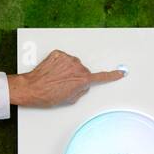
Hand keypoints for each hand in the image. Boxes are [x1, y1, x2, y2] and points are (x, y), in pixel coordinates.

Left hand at [9, 50, 124, 107]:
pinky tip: (52, 72)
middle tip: (65, 84)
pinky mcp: (58, 54)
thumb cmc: (48, 95)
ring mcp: (67, 59)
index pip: (101, 77)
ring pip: (73, 64)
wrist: (32, 88)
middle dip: (77, 77)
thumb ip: (80, 90)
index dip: (112, 76)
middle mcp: (77, 67)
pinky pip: (63, 58)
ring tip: (57, 78)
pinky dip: (59, 64)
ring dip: (68, 70)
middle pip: (83, 71)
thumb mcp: (69, 99)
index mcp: (82, 79)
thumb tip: (82, 85)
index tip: (120, 73)